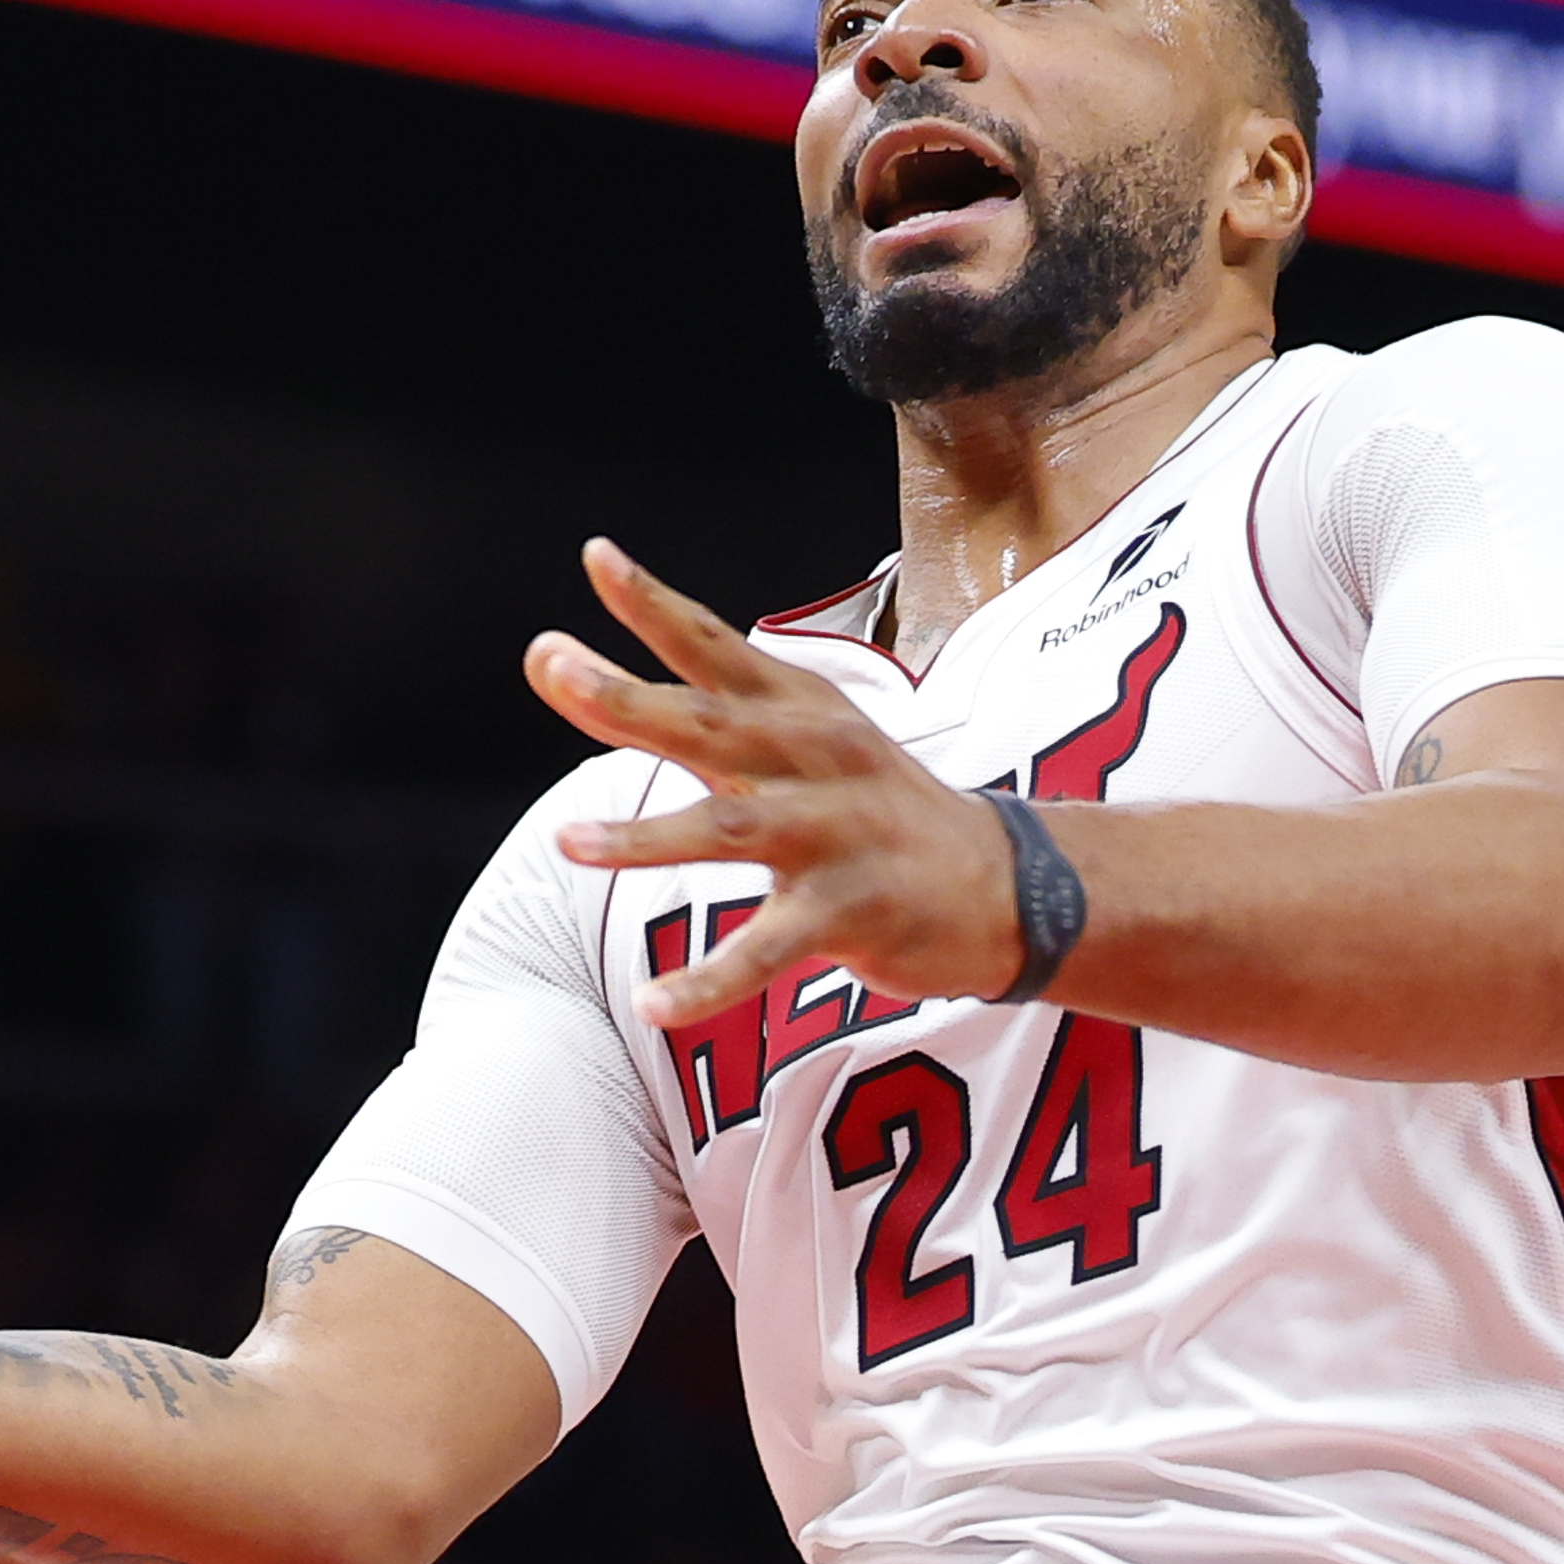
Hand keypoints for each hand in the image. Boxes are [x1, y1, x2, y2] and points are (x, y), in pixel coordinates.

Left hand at [524, 540, 1021, 1024]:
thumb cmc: (874, 812)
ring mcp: (836, 833)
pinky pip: (768, 950)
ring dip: (643, 838)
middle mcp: (816, 759)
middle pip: (710, 723)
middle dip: (628, 697)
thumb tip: (570, 669)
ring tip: (567, 843)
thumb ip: (691, 716)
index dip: (655, 604)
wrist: (1009, 886)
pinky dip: (709, 981)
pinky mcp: (852, 911)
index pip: (718, 648)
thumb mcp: (799, 747)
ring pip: (729, 830)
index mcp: (802, 711)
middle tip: (554, 666)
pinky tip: (653, 1005)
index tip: (596, 558)